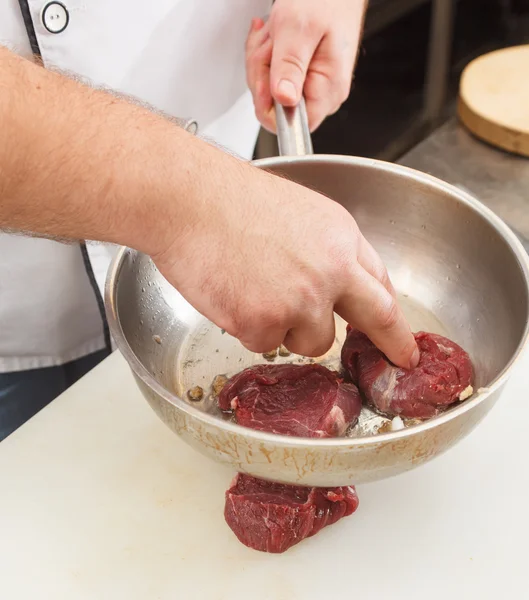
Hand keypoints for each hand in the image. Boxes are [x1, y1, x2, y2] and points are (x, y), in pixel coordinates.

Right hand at [153, 151, 418, 368]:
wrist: (186, 198)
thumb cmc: (227, 198)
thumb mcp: (298, 210)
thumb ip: (326, 250)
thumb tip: (336, 286)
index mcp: (341, 236)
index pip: (381, 284)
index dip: (392, 313)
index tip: (402, 334)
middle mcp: (332, 269)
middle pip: (377, 317)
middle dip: (391, 343)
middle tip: (399, 358)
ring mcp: (300, 299)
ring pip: (312, 341)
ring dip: (288, 329)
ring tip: (253, 291)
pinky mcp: (264, 322)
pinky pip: (265, 343)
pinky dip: (248, 329)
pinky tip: (233, 295)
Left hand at [246, 0, 366, 131]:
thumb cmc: (326, 0)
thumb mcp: (299, 29)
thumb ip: (289, 66)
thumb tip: (283, 100)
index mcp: (327, 89)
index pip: (292, 125)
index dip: (268, 105)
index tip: (265, 77)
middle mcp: (322, 93)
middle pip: (274, 106)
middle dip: (263, 72)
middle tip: (273, 44)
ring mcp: (312, 85)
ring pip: (269, 90)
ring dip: (263, 59)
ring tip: (276, 34)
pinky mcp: (302, 76)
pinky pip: (273, 77)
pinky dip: (267, 55)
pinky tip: (276, 37)